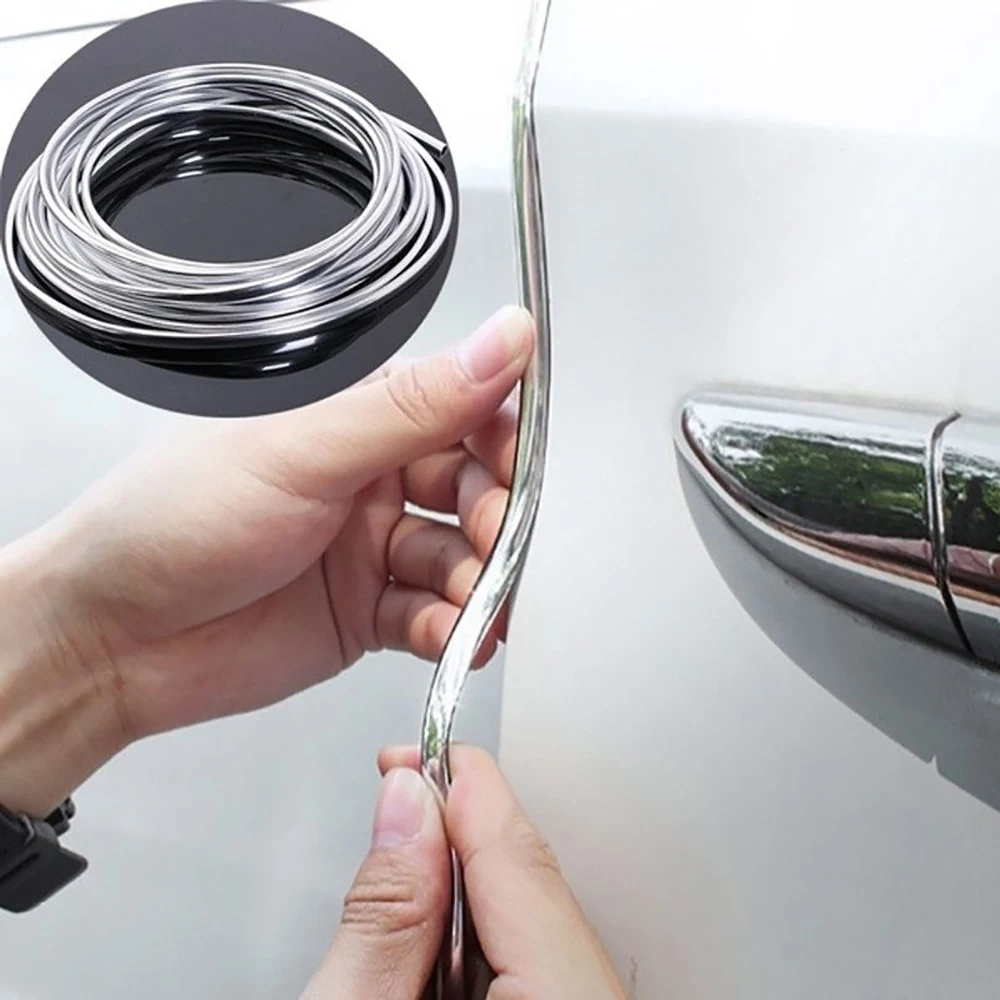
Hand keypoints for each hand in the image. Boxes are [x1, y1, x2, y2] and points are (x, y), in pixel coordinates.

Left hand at [0, 307, 532, 815]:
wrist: (111, 638)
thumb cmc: (170, 520)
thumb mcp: (300, 453)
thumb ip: (413, 407)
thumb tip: (502, 341)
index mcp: (352, 419)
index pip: (461, 408)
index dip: (502, 436)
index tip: (522, 467)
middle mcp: (368, 479)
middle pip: (472, 489)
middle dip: (495, 519)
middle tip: (494, 542)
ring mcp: (369, 549)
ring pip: (461, 559)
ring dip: (477, 583)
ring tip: (471, 603)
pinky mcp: (367, 613)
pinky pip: (434, 616)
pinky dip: (450, 629)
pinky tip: (448, 635)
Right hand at [304, 746, 626, 999]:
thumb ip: (385, 917)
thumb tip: (406, 809)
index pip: (524, 863)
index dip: (468, 792)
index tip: (419, 755)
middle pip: (535, 887)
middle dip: (461, 839)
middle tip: (400, 807)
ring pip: (537, 924)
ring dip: (467, 895)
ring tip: (400, 916)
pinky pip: (540, 964)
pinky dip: (484, 942)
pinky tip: (435, 958)